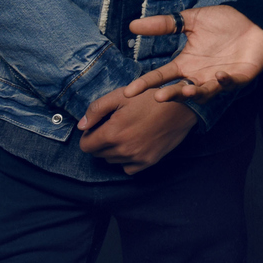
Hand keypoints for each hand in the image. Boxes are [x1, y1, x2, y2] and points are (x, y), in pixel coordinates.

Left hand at [77, 87, 196, 174]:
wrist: (182, 107)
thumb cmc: (150, 98)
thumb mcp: (120, 95)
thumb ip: (96, 110)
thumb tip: (81, 126)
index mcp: (112, 133)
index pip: (86, 146)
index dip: (89, 134)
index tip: (99, 125)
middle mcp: (123, 150)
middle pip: (98, 154)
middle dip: (100, 141)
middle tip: (113, 125)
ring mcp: (136, 158)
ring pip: (112, 160)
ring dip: (113, 149)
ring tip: (126, 132)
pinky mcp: (148, 162)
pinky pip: (128, 167)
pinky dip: (126, 159)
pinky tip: (134, 144)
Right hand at [122, 5, 262, 103]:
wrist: (254, 20)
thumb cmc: (224, 22)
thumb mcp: (191, 19)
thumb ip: (165, 24)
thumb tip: (132, 25)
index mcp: (186, 63)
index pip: (161, 76)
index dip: (146, 84)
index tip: (129, 92)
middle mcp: (199, 75)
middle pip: (180, 90)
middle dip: (170, 95)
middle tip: (158, 98)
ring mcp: (217, 79)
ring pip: (202, 94)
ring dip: (194, 93)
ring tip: (185, 89)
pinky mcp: (238, 78)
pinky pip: (229, 85)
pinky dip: (224, 83)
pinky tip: (219, 76)